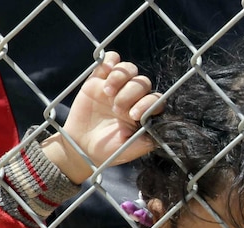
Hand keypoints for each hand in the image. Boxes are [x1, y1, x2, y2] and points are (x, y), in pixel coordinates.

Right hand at [44, 51, 162, 183]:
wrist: (81, 146)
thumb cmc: (109, 151)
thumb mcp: (129, 150)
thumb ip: (146, 141)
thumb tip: (162, 132)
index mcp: (144, 113)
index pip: (155, 100)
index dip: (146, 104)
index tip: (132, 116)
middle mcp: (133, 98)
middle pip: (142, 82)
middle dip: (130, 94)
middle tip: (116, 108)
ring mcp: (117, 87)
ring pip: (129, 69)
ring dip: (120, 77)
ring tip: (108, 92)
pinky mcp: (99, 79)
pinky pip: (111, 60)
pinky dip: (110, 60)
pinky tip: (106, 70)